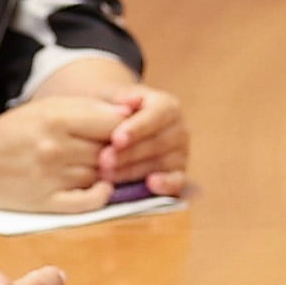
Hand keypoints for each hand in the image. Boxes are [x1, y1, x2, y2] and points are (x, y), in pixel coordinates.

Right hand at [0, 86, 133, 212]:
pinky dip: (101, 195)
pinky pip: (89, 202)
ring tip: (99, 164)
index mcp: (56, 118)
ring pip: (102, 174)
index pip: (115, 123)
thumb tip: (129, 112)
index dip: (127, 128)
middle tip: (115, 150)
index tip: (126, 130)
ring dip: (106, 171)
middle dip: (117, 151)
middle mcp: (56, 148)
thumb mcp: (46, 108)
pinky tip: (100, 186)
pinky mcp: (46, 203)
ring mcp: (52, 177)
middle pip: (111, 150)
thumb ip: (87, 108)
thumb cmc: (12, 131)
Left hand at [97, 80, 193, 196]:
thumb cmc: (112, 113)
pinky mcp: (178, 175)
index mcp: (168, 106)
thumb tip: (128, 103)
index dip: (137, 128)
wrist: (117, 131)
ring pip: (161, 163)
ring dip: (134, 171)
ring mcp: (181, 154)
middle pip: (158, 142)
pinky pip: (178, 182)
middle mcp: (180, 130)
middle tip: (104, 161)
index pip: (157, 115)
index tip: (116, 139)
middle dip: (129, 153)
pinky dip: (167, 185)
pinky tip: (150, 185)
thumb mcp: (112, 100)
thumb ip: (118, 99)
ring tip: (107, 175)